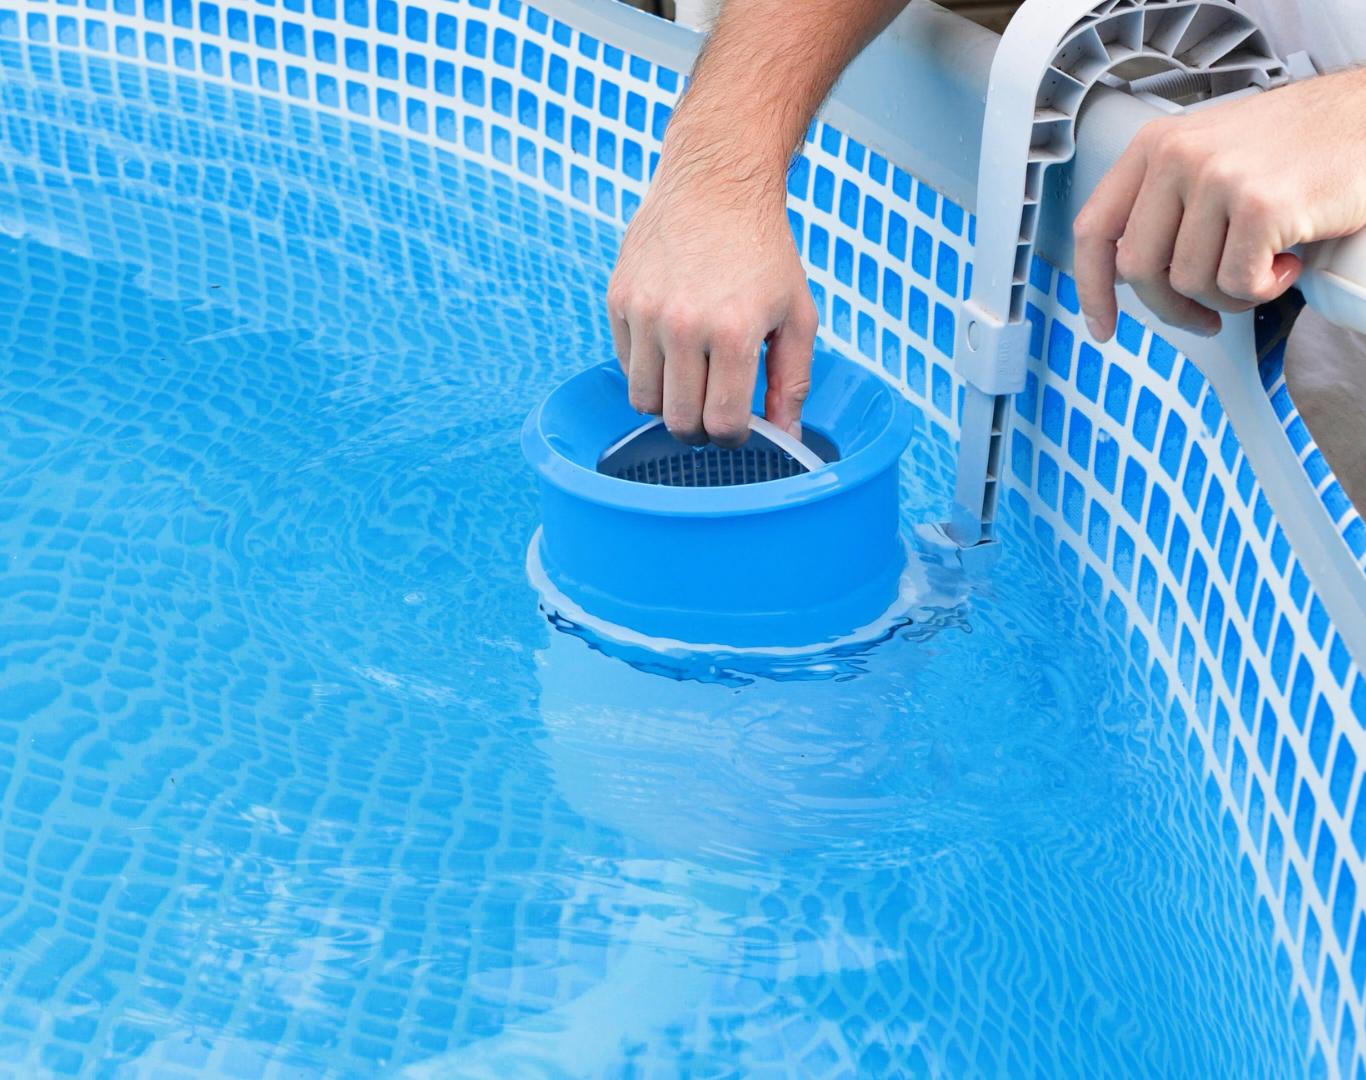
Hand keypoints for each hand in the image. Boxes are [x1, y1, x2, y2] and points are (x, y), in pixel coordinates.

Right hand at [606, 154, 816, 446]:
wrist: (715, 183)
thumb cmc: (763, 250)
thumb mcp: (798, 314)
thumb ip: (793, 380)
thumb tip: (786, 434)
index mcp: (734, 332)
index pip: (722, 422)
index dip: (733, 436)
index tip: (739, 425)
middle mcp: (684, 326)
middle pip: (679, 421)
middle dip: (700, 430)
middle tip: (713, 411)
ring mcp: (645, 313)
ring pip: (644, 400)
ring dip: (668, 403)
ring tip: (691, 380)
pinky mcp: (619, 300)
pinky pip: (626, 365)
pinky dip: (647, 369)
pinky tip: (672, 347)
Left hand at [1074, 68, 1365, 340]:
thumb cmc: (1298, 145)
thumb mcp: (1211, 156)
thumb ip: (1164, 204)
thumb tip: (1129, 274)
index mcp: (1155, 145)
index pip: (1095, 229)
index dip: (1092, 289)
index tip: (1103, 326)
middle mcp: (1177, 157)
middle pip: (1139, 270)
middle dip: (1172, 307)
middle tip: (1207, 315)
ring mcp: (1217, 179)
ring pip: (1191, 283)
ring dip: (1231, 293)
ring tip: (1267, 263)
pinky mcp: (1261, 206)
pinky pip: (1238, 285)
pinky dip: (1266, 288)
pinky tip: (1289, 260)